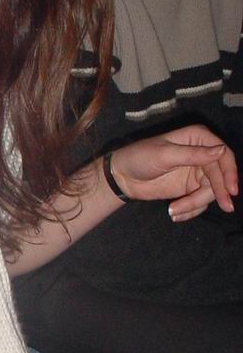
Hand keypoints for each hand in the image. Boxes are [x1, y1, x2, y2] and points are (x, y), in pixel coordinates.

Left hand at [109, 125, 237, 219]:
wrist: (122, 176)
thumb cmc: (139, 157)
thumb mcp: (165, 155)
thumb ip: (193, 155)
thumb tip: (222, 151)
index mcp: (197, 138)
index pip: (223, 154)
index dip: (230, 171)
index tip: (231, 190)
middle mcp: (201, 154)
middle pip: (220, 176)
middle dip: (219, 192)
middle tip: (225, 207)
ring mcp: (197, 172)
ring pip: (210, 192)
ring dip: (195, 204)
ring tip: (174, 210)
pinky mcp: (191, 188)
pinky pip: (200, 202)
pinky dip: (190, 210)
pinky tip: (175, 215)